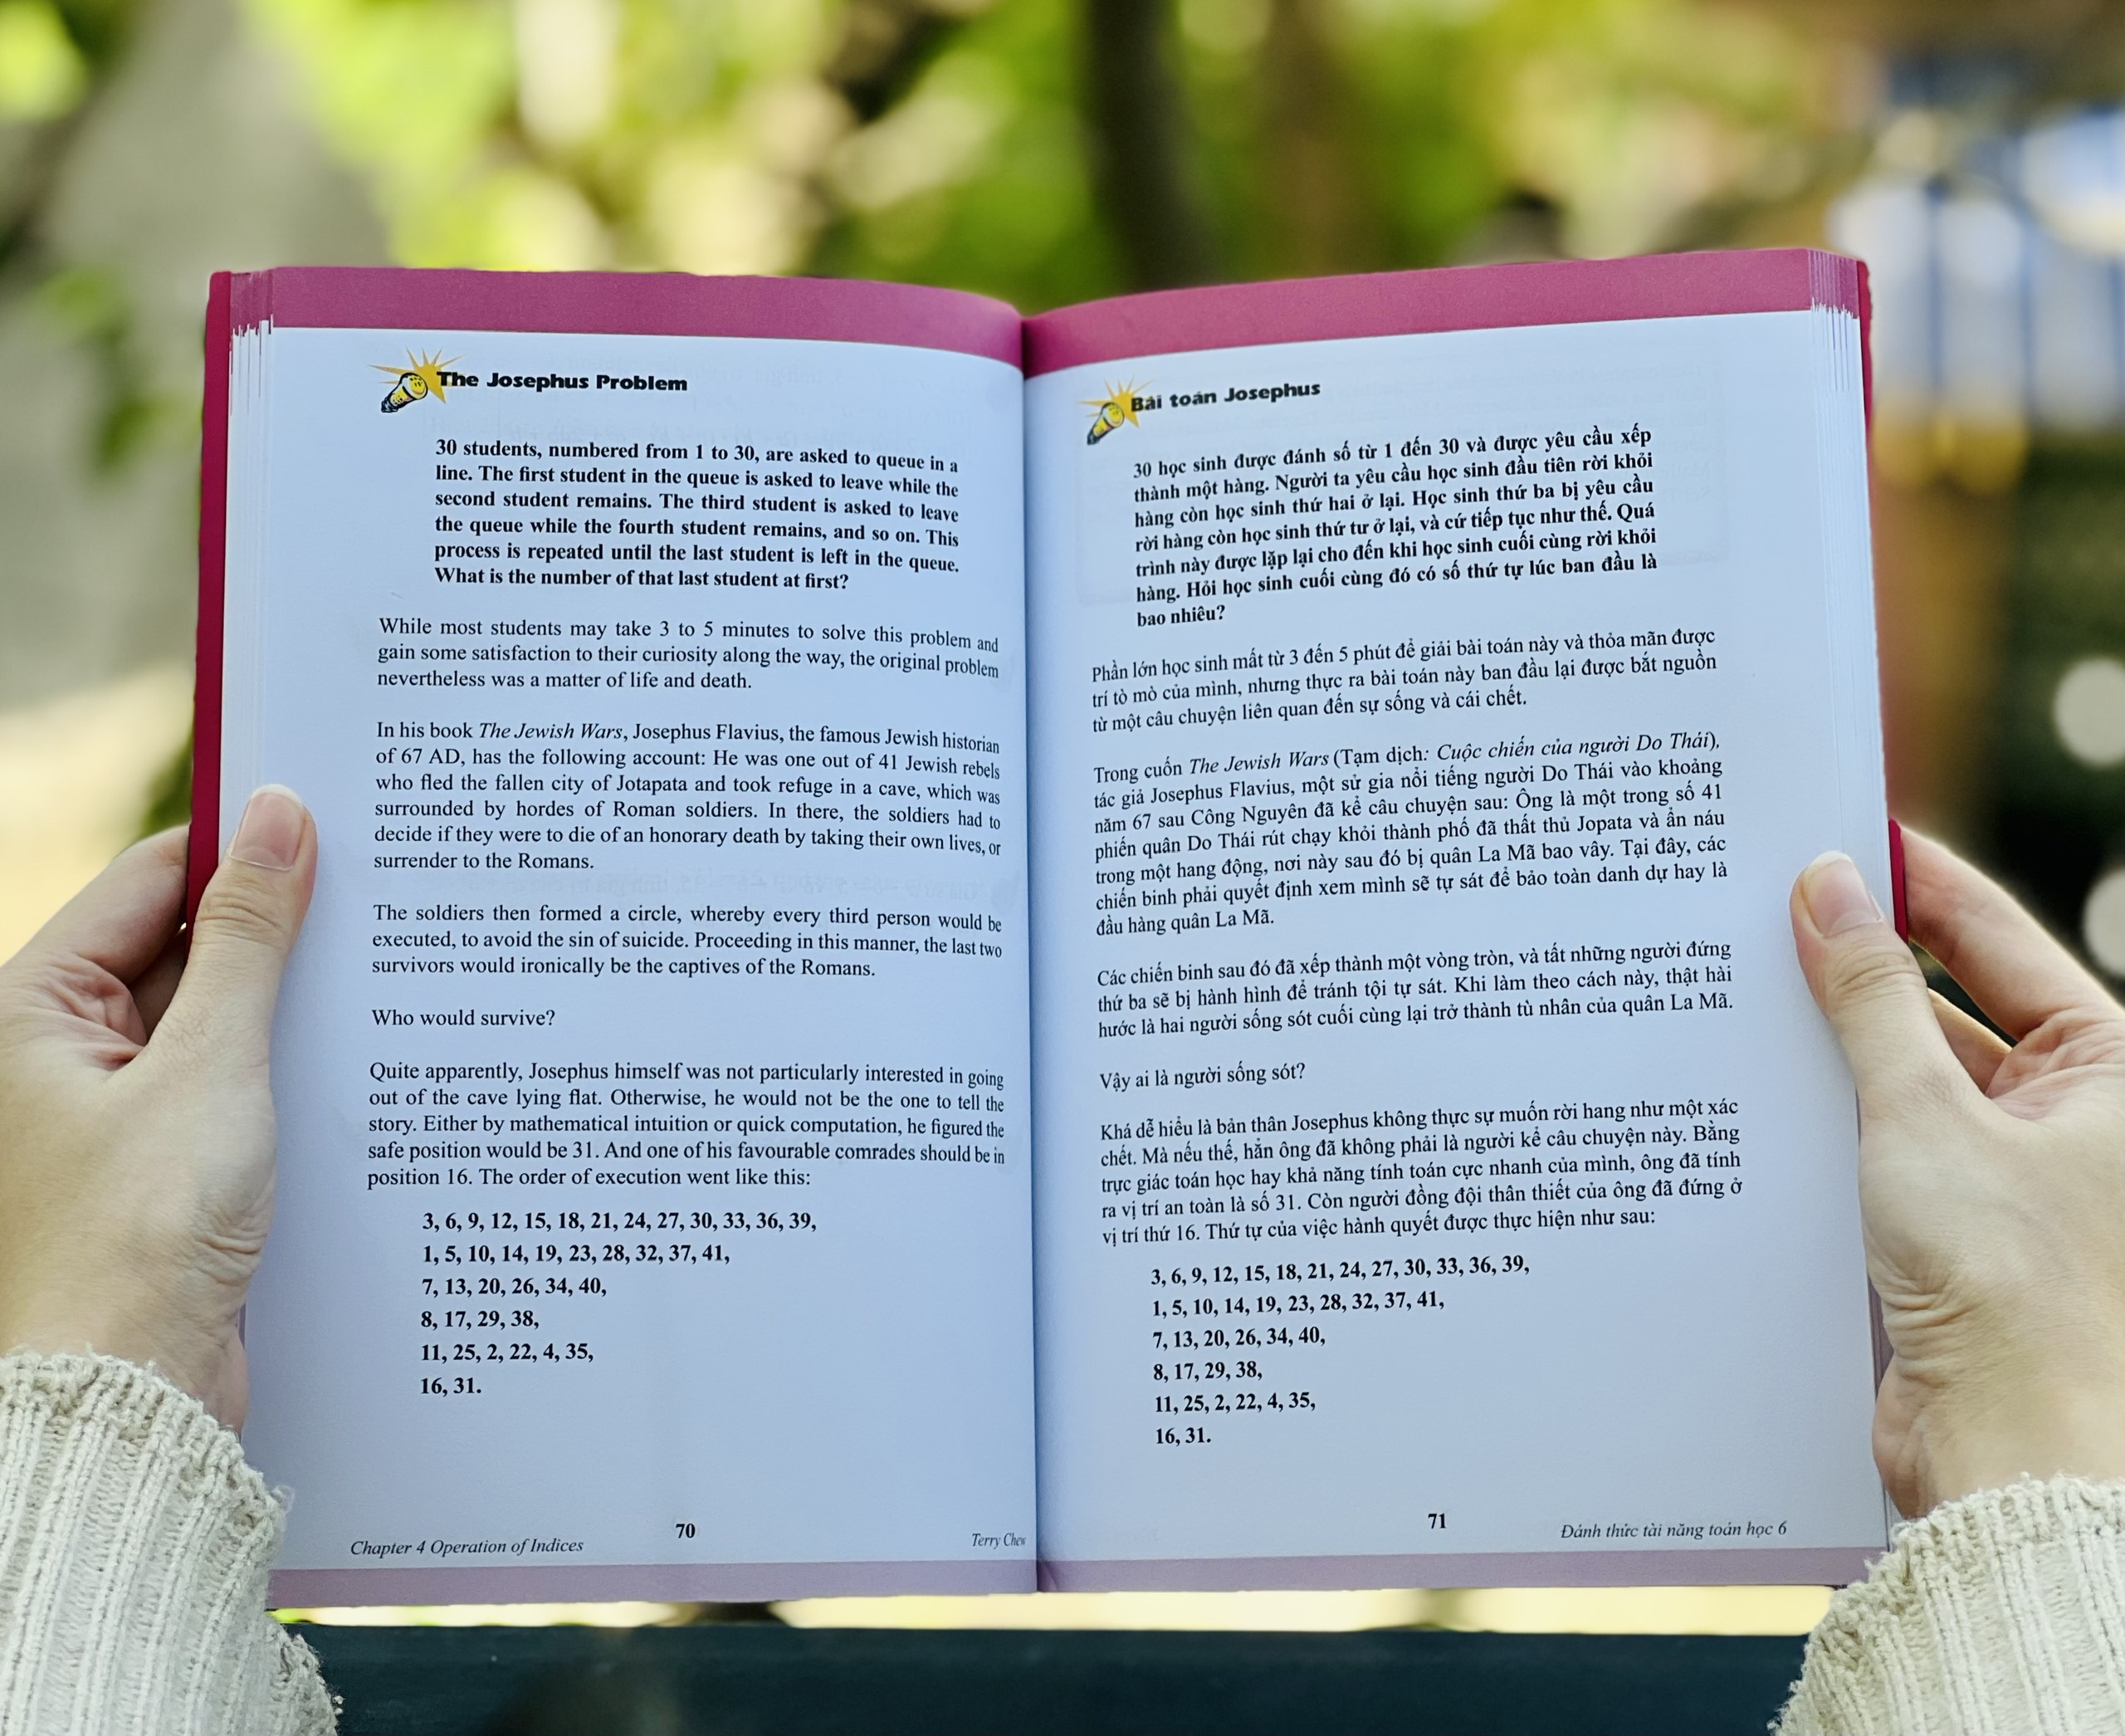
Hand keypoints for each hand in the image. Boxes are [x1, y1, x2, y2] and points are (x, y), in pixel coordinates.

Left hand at [0, 787, 315, 1427]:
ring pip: (220, 1020)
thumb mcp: (209, 1062)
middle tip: (379, 897)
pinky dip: (289, 1072)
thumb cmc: (140, 1234)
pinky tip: (358, 1067)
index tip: (329, 818)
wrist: (131, 1396)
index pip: (147, 881)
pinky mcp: (163, 1167)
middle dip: (277, 931)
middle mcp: (61, 1055)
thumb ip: (248, 935)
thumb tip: (277, 817)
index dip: (237, 846)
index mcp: (32, 1011)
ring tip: (382, 984)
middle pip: (185, 947)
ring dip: (291, 1007)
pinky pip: (234, 1085)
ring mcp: (113, 1113)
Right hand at [1793, 831, 2124, 1515]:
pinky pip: (1877, 1141)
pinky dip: (1822, 1117)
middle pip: (1943, 1001)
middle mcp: (2070, 1113)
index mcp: (2109, 1068)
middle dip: (1854, 965)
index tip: (1830, 832)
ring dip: (1830, 1048)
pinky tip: (1749, 1093)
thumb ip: (1868, 997)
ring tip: (1736, 996)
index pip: (1993, 935)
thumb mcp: (1926, 1116)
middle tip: (1759, 908)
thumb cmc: (2014, 1291)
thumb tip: (1826, 886)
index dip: (1909, 879)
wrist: (2012, 1459)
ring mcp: (2009, 1172)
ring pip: (1902, 1075)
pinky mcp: (1952, 1227)